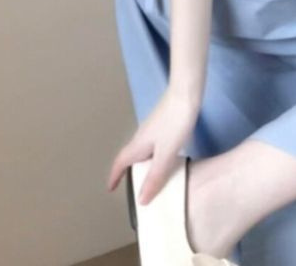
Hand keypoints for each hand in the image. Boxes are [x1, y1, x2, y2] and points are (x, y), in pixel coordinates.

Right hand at [106, 86, 199, 204]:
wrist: (186, 94)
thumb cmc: (174, 123)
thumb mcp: (166, 154)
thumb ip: (155, 177)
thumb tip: (140, 201)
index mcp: (138, 145)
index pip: (120, 163)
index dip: (114, 176)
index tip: (110, 188)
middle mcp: (141, 137)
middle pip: (130, 157)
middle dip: (128, 172)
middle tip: (133, 189)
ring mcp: (152, 129)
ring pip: (142, 152)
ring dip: (142, 165)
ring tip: (149, 179)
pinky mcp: (163, 125)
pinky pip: (153, 147)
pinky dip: (154, 158)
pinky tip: (166, 160)